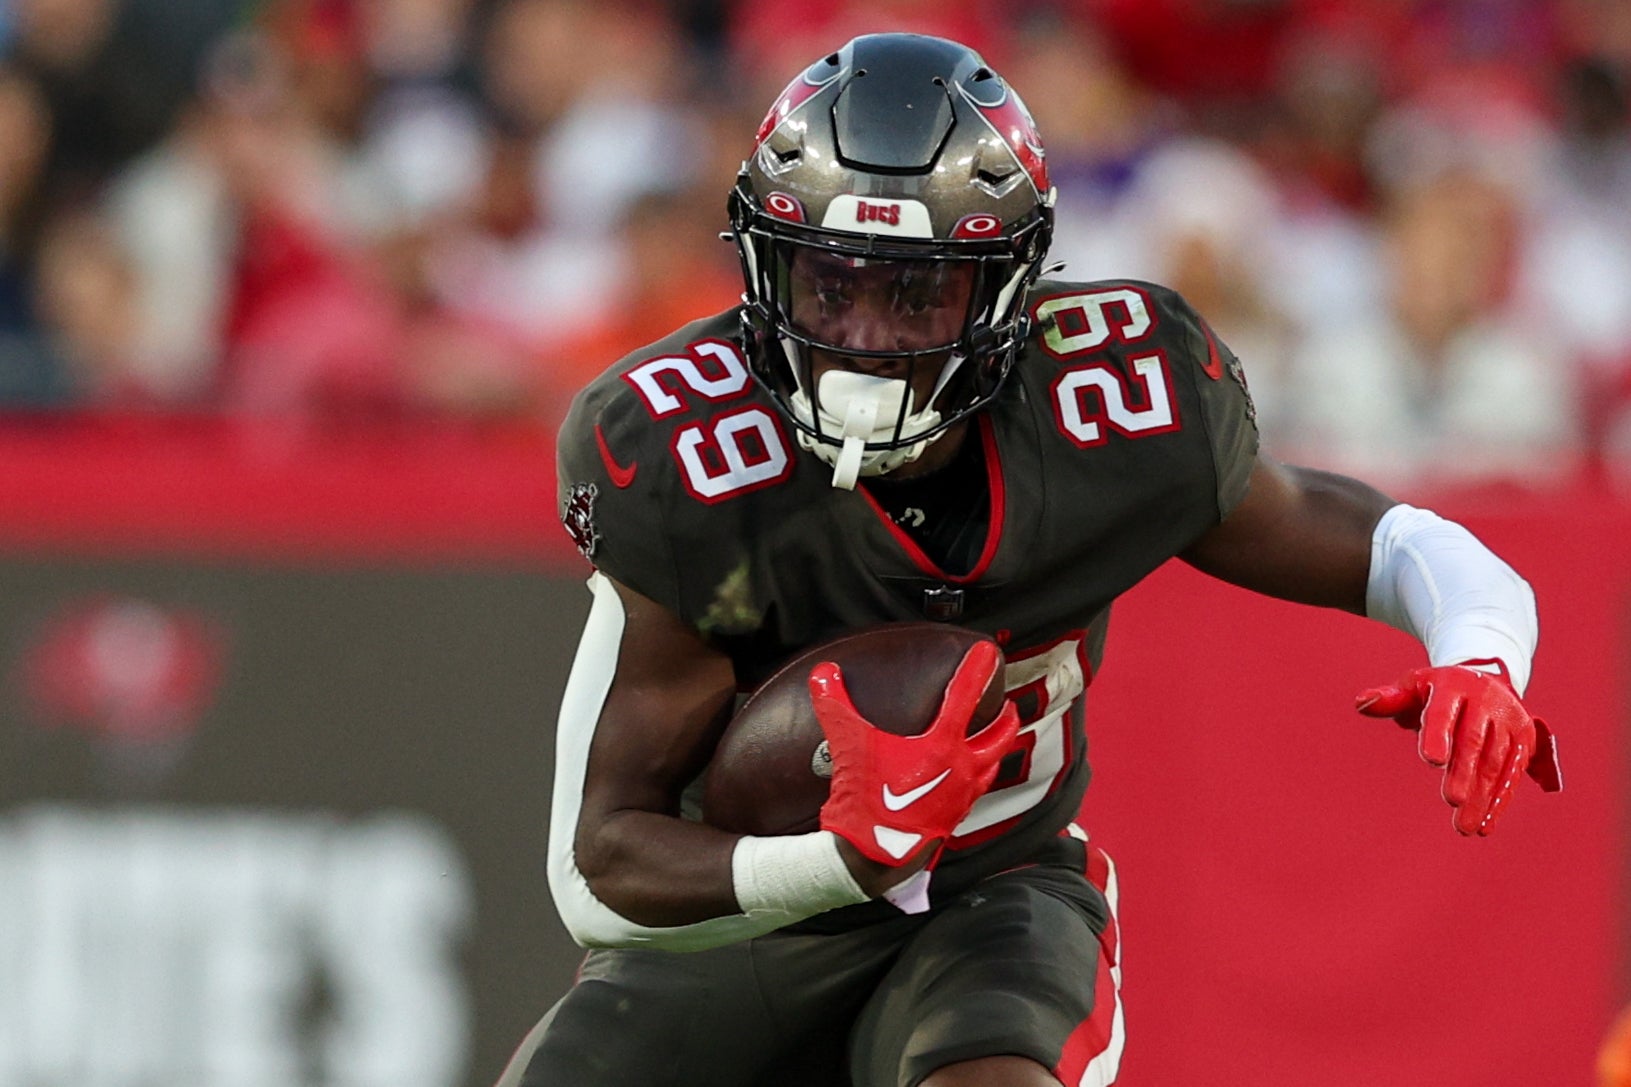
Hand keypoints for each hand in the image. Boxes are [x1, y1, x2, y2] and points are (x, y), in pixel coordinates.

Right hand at [812, 641, 1020, 866]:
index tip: (989, 652)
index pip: (965, 695)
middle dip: (1006, 717)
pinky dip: (979, 775)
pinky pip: (977, 789)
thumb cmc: (865, 798)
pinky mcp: (956, 816)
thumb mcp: (847, 744)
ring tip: (996, 738)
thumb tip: (822, 674)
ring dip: (997, 747)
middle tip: (1007, 704)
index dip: (977, 669)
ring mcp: (962, 795)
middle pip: (999, 735)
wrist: (874, 854)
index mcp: (941, 744)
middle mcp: (962, 767)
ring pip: (993, 764)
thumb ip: (835, 705)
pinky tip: (969, 775)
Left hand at [1356, 660, 1561, 835]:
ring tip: (1463, 826)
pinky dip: (1499, 801)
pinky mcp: (1524, 740)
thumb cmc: (1435, 690)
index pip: (1442, 713)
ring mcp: (1509, 720)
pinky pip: (1513, 773)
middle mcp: (1486, 700)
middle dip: (1463, 772)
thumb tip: (1362, 703)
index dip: (1437, 735)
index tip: (1431, 761)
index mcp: (1453, 685)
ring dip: (1482, 796)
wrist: (1482, 681)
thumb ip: (1389, 700)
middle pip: (1473, 741)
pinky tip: (1485, 824)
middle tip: (1451, 801)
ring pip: (1496, 762)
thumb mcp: (1412, 687)